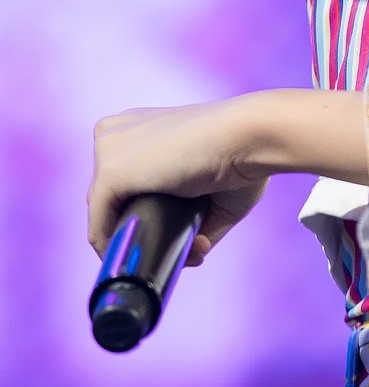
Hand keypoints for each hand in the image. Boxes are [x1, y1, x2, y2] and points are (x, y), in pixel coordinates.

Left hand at [88, 98, 268, 267]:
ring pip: (103, 213)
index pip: (121, 179)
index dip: (142, 212)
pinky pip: (99, 226)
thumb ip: (196, 217)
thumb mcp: (210, 186)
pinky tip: (143, 261)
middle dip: (141, 229)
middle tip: (186, 246)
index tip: (176, 233)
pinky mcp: (110, 173)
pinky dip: (118, 250)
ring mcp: (109, 150)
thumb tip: (192, 252)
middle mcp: (116, 131)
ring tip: (178, 251)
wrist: (250, 135)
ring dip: (134, 241)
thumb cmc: (243, 153)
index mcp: (138, 125)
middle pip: (109, 197)